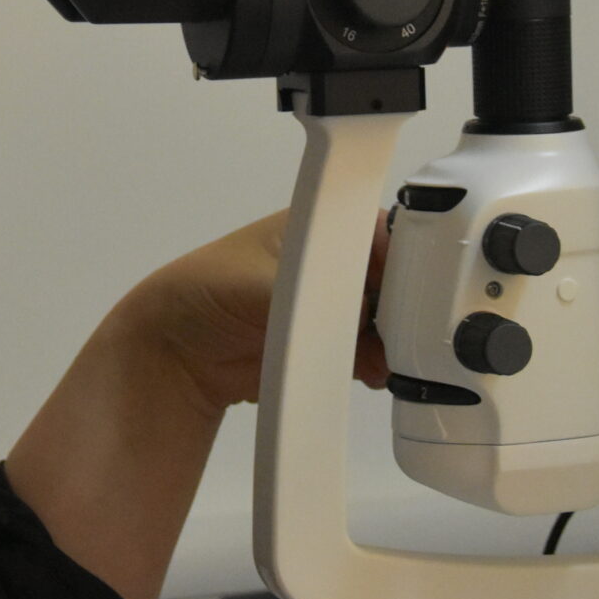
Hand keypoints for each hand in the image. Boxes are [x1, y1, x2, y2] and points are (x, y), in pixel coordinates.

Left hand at [108, 209, 390, 414]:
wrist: (177, 351)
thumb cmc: (210, 291)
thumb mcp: (268, 285)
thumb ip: (319, 297)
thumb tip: (366, 315)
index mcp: (327, 224)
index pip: (391, 233)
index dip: (412, 262)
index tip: (421, 294)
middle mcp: (339, 260)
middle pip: (398, 279)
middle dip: (406, 308)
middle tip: (408, 335)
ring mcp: (337, 304)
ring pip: (389, 318)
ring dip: (394, 341)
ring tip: (390, 359)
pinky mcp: (331, 343)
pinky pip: (372, 351)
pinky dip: (379, 364)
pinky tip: (376, 373)